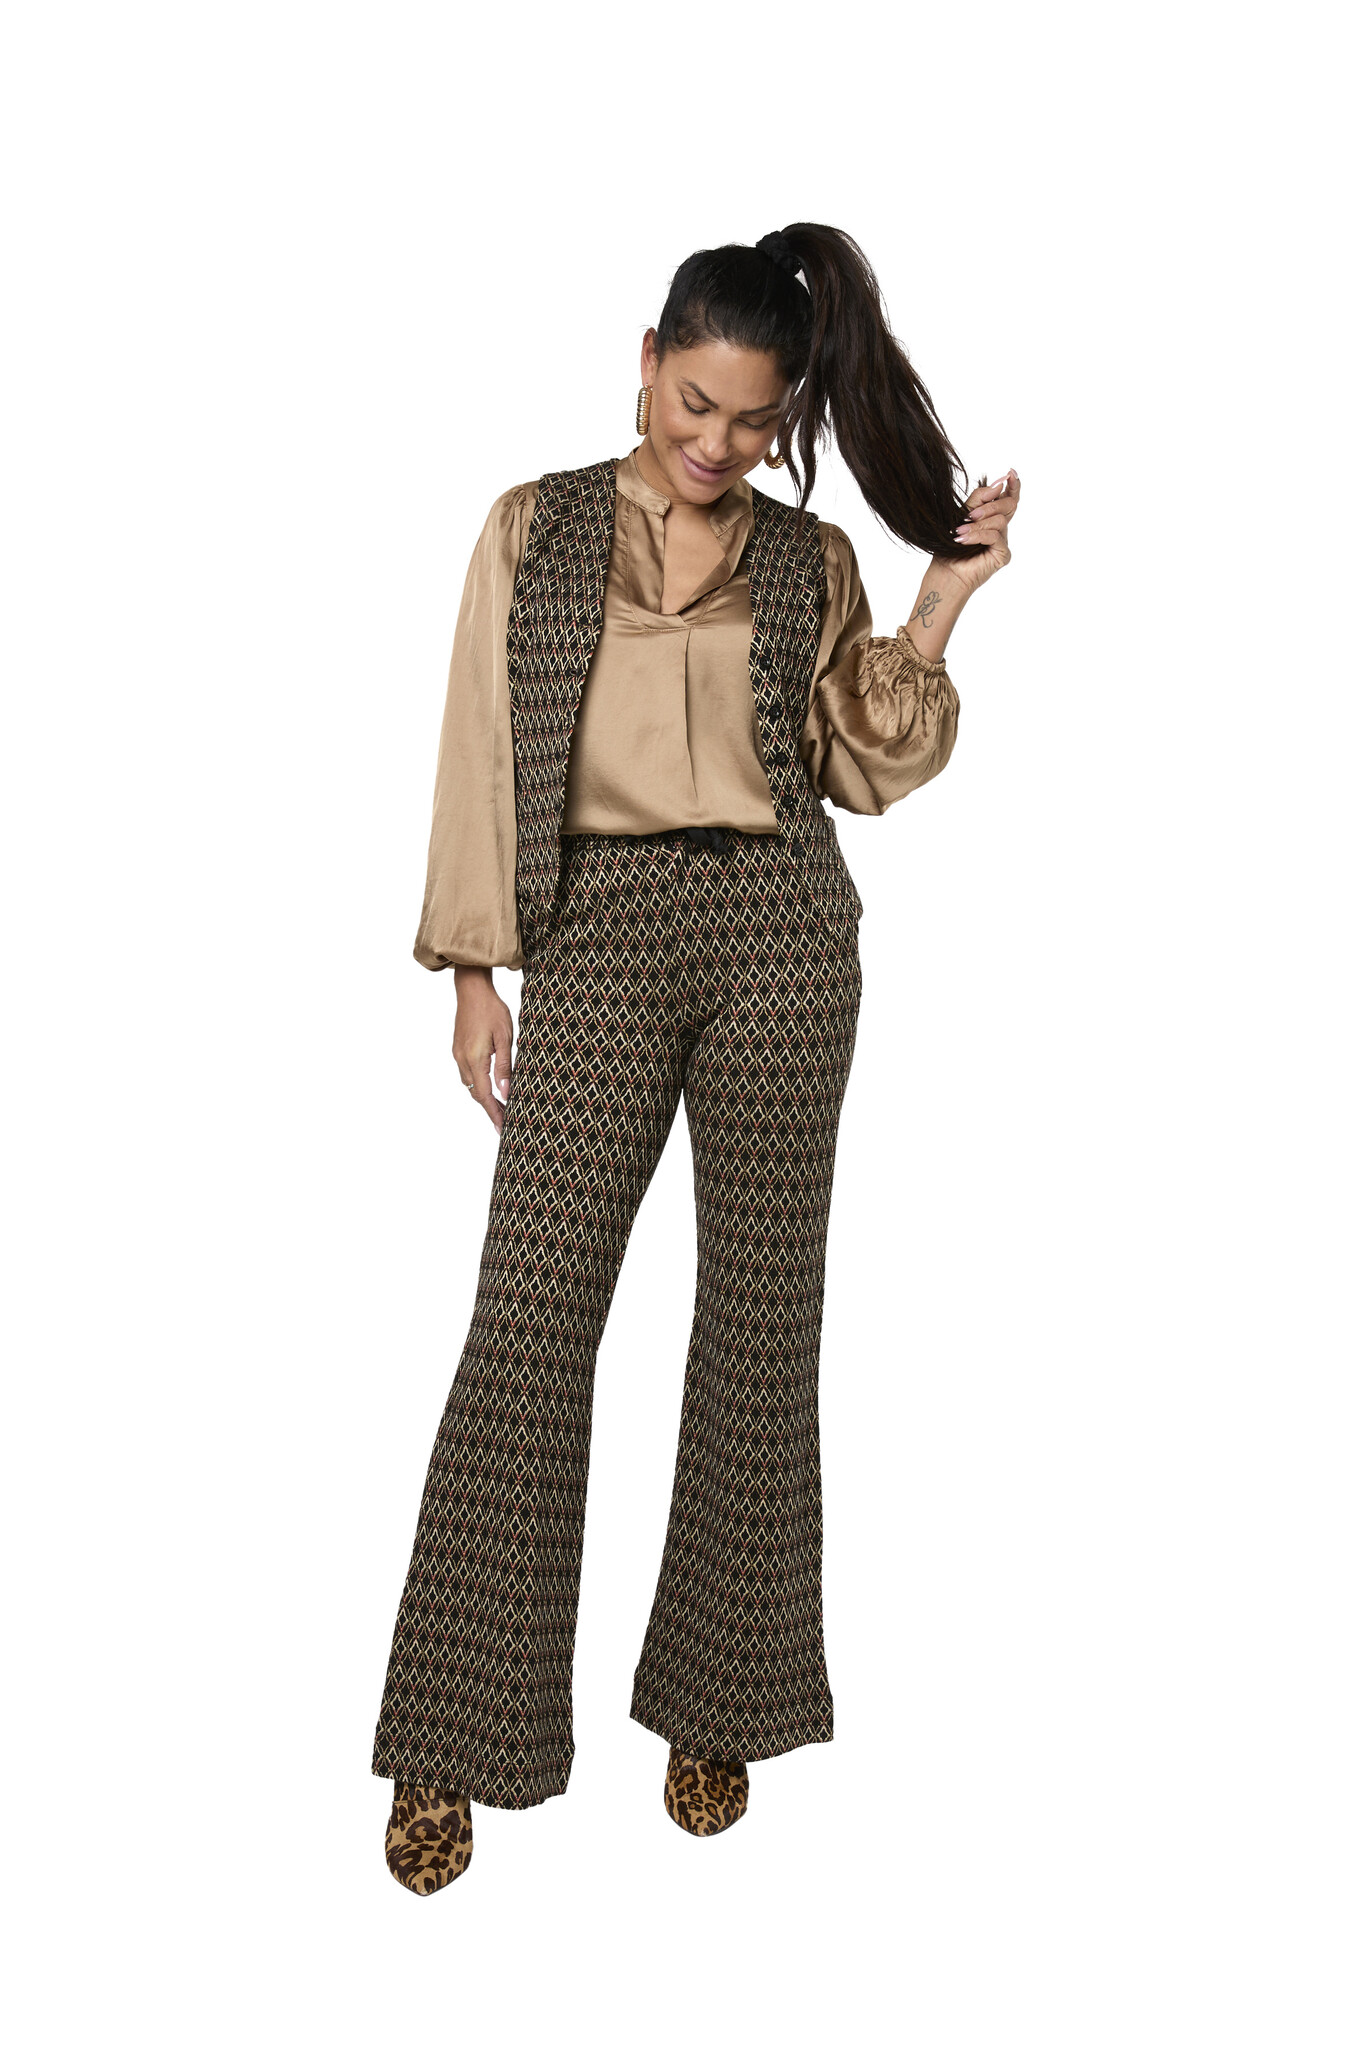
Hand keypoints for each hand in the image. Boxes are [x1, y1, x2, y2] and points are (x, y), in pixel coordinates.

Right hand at [452, 966, 513, 1131]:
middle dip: (490, 1110)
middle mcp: (462, 1060)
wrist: (472, 990)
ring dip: (484, 1098)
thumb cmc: (492, 1010)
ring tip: (501, 1108)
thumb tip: (505, 1092)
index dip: (494, 1113)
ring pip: (470, 1085)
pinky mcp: (458, 1049)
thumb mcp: (505, 1038)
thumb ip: (504, 1066)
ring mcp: (458, 1054)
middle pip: (475, 1094)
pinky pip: (467, 1074)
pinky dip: (478, 1085)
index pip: (484, 1096)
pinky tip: (490, 1086)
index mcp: (475, 1059)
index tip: (502, 1128)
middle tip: (505, 1122)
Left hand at [934, 470, 1020, 599]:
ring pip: (1000, 520)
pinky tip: (964, 540)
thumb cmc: (949, 548)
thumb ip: (979, 499)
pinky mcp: (1003, 555)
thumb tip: (998, 485)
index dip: (1013, 485)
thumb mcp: (960, 515)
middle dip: (989, 506)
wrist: (944, 573)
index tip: (1011, 473)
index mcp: (991, 518)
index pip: (1008, 498)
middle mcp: (999, 529)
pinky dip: (978, 536)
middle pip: (1008, 505)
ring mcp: (1002, 542)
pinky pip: (995, 536)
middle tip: (969, 515)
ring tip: (960, 532)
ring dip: (978, 524)